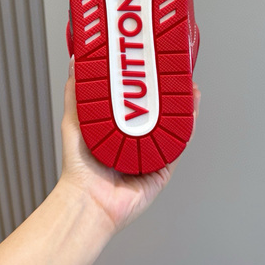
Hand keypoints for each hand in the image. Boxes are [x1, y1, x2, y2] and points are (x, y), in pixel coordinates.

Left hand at [59, 57, 200, 234]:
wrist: (89, 201)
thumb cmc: (79, 169)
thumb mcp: (74, 121)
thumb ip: (76, 94)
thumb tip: (76, 63)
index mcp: (118, 130)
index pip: (137, 101)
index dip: (147, 83)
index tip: (153, 63)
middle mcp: (136, 141)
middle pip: (159, 111)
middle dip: (169, 90)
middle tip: (174, 70)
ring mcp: (152, 154)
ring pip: (173, 125)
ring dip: (183, 104)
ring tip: (187, 84)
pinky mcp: (163, 168)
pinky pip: (180, 145)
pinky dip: (188, 127)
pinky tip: (191, 110)